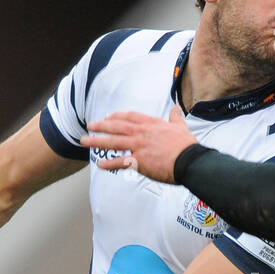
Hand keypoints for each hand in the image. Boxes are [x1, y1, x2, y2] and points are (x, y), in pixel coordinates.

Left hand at [82, 107, 196, 183]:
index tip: (108, 116)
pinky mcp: (138, 162)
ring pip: (113, 142)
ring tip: (84, 141)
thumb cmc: (187, 147)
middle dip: (101, 126)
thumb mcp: (181, 128)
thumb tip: (176, 109)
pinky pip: (119, 162)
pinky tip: (99, 164)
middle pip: (116, 126)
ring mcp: (138, 146)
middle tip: (90, 125)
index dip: (117, 116)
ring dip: (97, 141)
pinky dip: (109, 163)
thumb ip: (176, 119)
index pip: (130, 117)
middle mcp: (142, 133)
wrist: (190, 161)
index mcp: (152, 124)